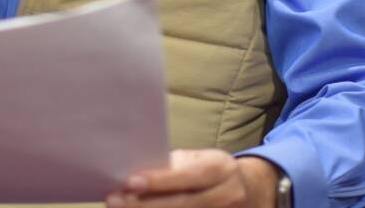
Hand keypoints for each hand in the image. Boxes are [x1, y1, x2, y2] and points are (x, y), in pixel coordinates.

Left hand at [107, 150, 279, 207]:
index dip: (159, 180)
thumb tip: (135, 174)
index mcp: (220, 169)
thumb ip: (173, 166)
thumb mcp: (199, 160)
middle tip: (114, 201)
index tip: (131, 181)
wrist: (250, 190)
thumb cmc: (212, 171)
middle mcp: (226, 195)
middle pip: (183, 204)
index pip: (188, 176)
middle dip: (145, 205)